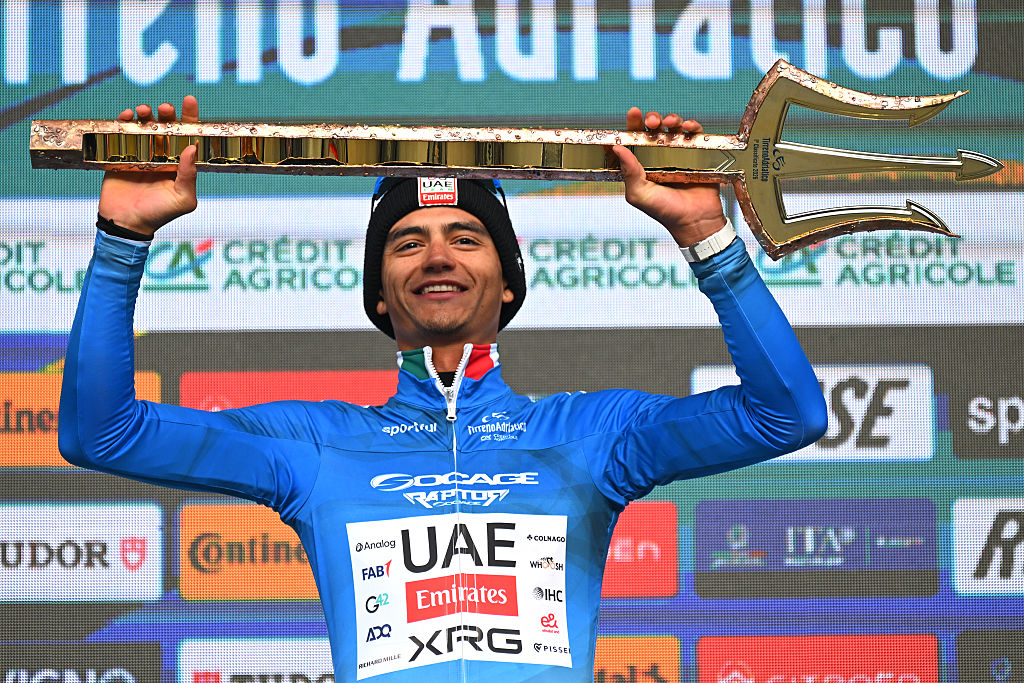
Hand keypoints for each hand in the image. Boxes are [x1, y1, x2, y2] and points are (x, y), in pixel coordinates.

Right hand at [97, 97, 198, 235]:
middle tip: (165, 109)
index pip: (187, 136)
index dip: (190, 117)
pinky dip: (124, 121)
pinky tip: (127, 116)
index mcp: (179, 163)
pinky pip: (122, 132)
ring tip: (144, 111)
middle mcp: (162, 155)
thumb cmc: (158, 214)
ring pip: (145, 125)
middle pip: (166, 126)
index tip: (189, 100)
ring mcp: (141, 153)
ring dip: (146, 114)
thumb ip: (189, 175)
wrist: (126, 223)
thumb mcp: (183, 199)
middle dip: (167, 113)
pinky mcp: (119, 154)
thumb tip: (192, 148)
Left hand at [611, 107, 726, 246]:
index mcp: (643, 165)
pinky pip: (695, 134)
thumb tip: (616, 148)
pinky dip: (693, 126)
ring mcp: (680, 154)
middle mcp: (660, 157)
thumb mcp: (640, 195)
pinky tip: (689, 128)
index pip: (635, 140)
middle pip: (655, 129)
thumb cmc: (665, 212)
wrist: (696, 221)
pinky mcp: (698, 154)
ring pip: (674, 127)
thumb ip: (628, 172)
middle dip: (652, 119)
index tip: (633, 113)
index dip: (633, 125)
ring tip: (670, 123)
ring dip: (672, 119)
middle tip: (652, 121)